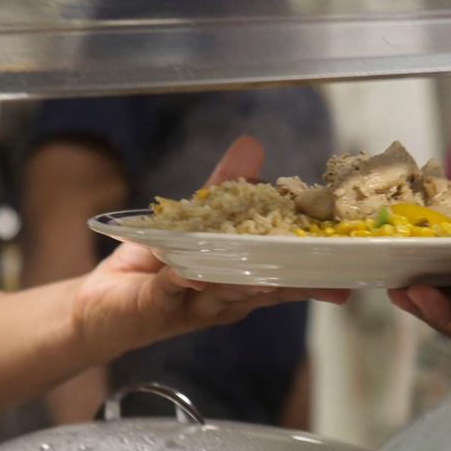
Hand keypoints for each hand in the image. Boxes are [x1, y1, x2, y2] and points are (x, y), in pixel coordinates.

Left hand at [70, 135, 350, 364]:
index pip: (287, 271)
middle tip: (328, 276)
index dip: (318, 267)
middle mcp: (227, 298)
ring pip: (224, 294)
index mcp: (243, 278)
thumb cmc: (154, 265)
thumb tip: (252, 144)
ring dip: (243, 284)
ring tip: (262, 275)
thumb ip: (225, 188)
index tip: (350, 259)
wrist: (101, 304)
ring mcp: (194, 306)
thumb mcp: (193, 220)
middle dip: (297, 282)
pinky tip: (190, 273)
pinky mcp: (157, 306)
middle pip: (268, 288)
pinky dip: (181, 282)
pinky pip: (171, 292)